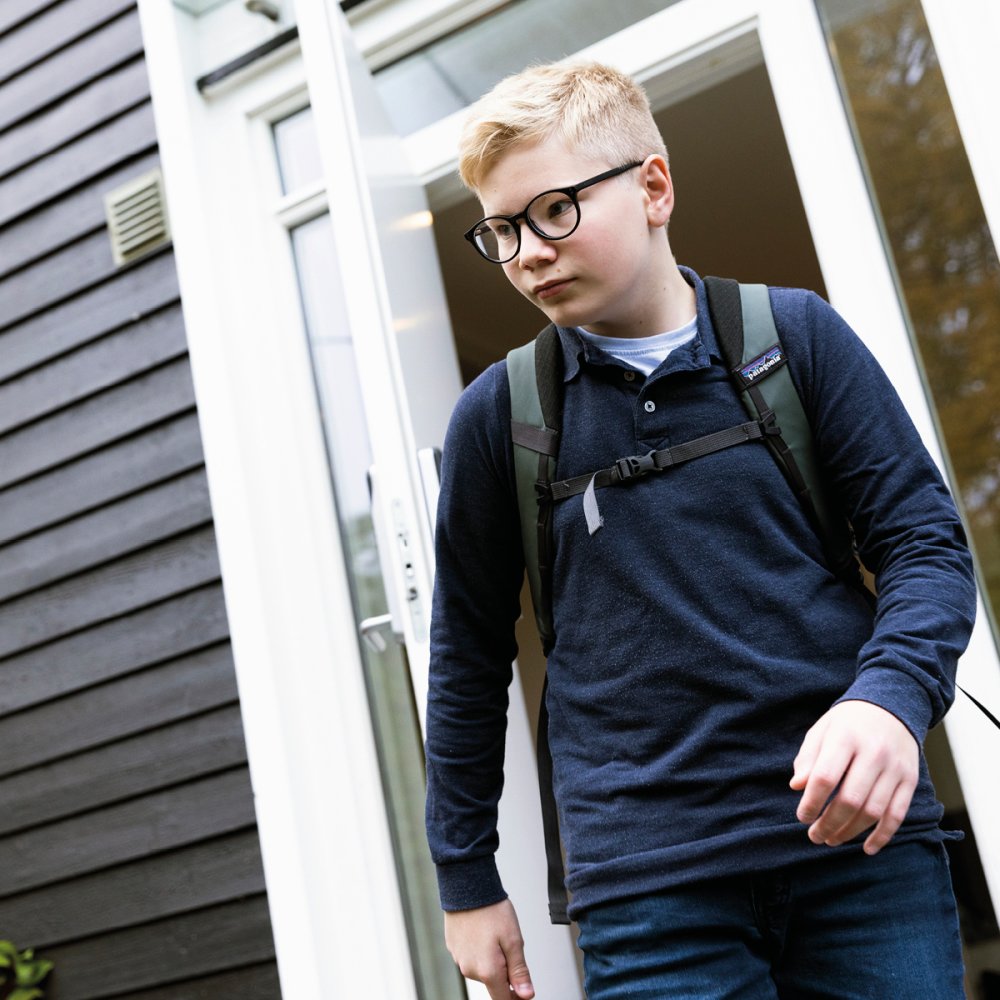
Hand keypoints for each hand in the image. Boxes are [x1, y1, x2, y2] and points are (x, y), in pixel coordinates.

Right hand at [444, 898, 534, 998]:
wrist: (467, 886)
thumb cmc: (492, 910)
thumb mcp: (514, 939)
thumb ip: (519, 971)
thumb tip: (526, 995)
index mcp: (488, 971)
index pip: (503, 999)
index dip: (516, 997)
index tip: (524, 988)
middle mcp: (470, 970)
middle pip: (493, 983)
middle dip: (504, 971)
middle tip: (509, 943)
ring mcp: (459, 959)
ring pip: (481, 969)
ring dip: (491, 959)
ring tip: (494, 932)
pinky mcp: (452, 948)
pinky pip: (470, 956)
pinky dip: (478, 949)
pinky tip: (481, 930)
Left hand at [789, 699, 918, 854]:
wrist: (891, 705)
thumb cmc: (848, 723)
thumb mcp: (822, 730)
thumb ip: (808, 758)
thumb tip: (797, 787)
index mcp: (846, 738)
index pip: (825, 777)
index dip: (811, 802)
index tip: (802, 816)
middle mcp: (873, 753)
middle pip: (850, 799)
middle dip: (829, 823)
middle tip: (814, 836)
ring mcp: (895, 768)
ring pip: (873, 811)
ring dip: (851, 832)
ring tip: (832, 840)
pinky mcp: (910, 780)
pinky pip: (898, 814)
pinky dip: (883, 836)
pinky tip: (867, 848)